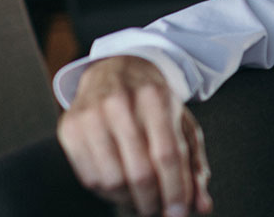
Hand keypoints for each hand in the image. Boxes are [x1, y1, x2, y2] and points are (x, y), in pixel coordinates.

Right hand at [57, 56, 212, 215]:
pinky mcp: (69, 128)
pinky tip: (121, 189)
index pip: (167, 155)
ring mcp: (91, 115)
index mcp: (156, 97)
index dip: (175, 190)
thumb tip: (203, 206)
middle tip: (160, 210)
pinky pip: (89, 178)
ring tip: (142, 200)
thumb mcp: (181, 125)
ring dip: (130, 202)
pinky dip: (108, 194)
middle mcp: (120, 103)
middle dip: (153, 203)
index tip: (179, 213)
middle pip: (140, 172)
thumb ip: (194, 165)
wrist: (115, 70)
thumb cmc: (154, 104)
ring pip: (113, 181)